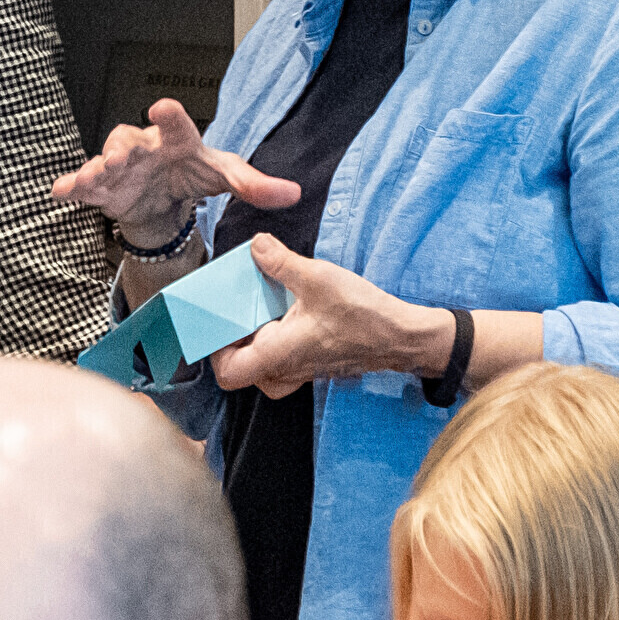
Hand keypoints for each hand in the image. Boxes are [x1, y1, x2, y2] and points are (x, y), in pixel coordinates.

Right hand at [52, 99, 302, 232]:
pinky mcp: (102, 188)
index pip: (177, 125)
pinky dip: (70, 187)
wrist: (164, 197)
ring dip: (95, 168)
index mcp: (177, 141)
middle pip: (128, 139)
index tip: (162, 107)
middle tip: (121, 156)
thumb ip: (257, 185)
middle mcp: (144, 148)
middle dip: (122, 147)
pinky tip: (60, 191)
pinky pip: (82, 185)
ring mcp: (119, 167)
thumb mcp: (225, 178)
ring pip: (102, 161)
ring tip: (90, 177)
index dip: (169, 116)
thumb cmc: (192, 174)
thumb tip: (294, 193)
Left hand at [206, 238, 449, 398]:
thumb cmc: (364, 316)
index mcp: (280, 354)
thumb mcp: (317, 278)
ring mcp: (301, 370)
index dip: (215, 352)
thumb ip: (280, 262)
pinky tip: (285, 308)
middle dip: (233, 339)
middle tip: (234, 309)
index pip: (229, 373)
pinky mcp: (313, 362)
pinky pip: (282, 357)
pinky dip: (275, 336)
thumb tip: (255, 246)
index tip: (217, 323)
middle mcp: (286, 369)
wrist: (403, 337)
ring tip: (259, 305)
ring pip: (261, 363)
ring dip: (255, 337)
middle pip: (241, 368)